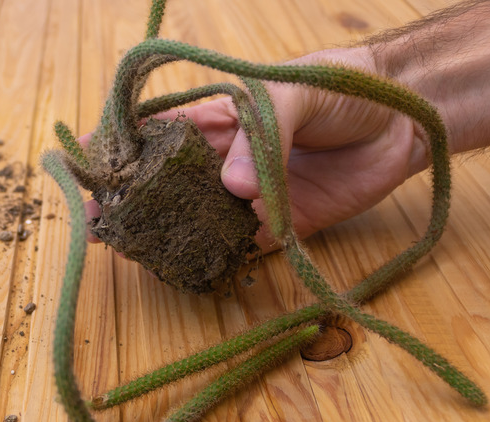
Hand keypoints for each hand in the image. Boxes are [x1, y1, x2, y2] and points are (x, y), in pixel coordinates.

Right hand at [82, 47, 426, 252]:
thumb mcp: (291, 93)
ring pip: (196, 218)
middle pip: (167, 183)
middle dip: (132, 200)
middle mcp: (225, 160)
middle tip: (98, 220)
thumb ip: (261, 135)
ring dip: (165, 233)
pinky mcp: (279, 226)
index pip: (158, 132)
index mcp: (219, 118)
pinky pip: (241, 247)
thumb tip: (233, 186)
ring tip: (128, 246)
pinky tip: (186, 266)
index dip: (121, 147)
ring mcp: (249, 196)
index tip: (86, 163)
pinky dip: (215, 258)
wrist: (403, 119)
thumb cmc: (339, 86)